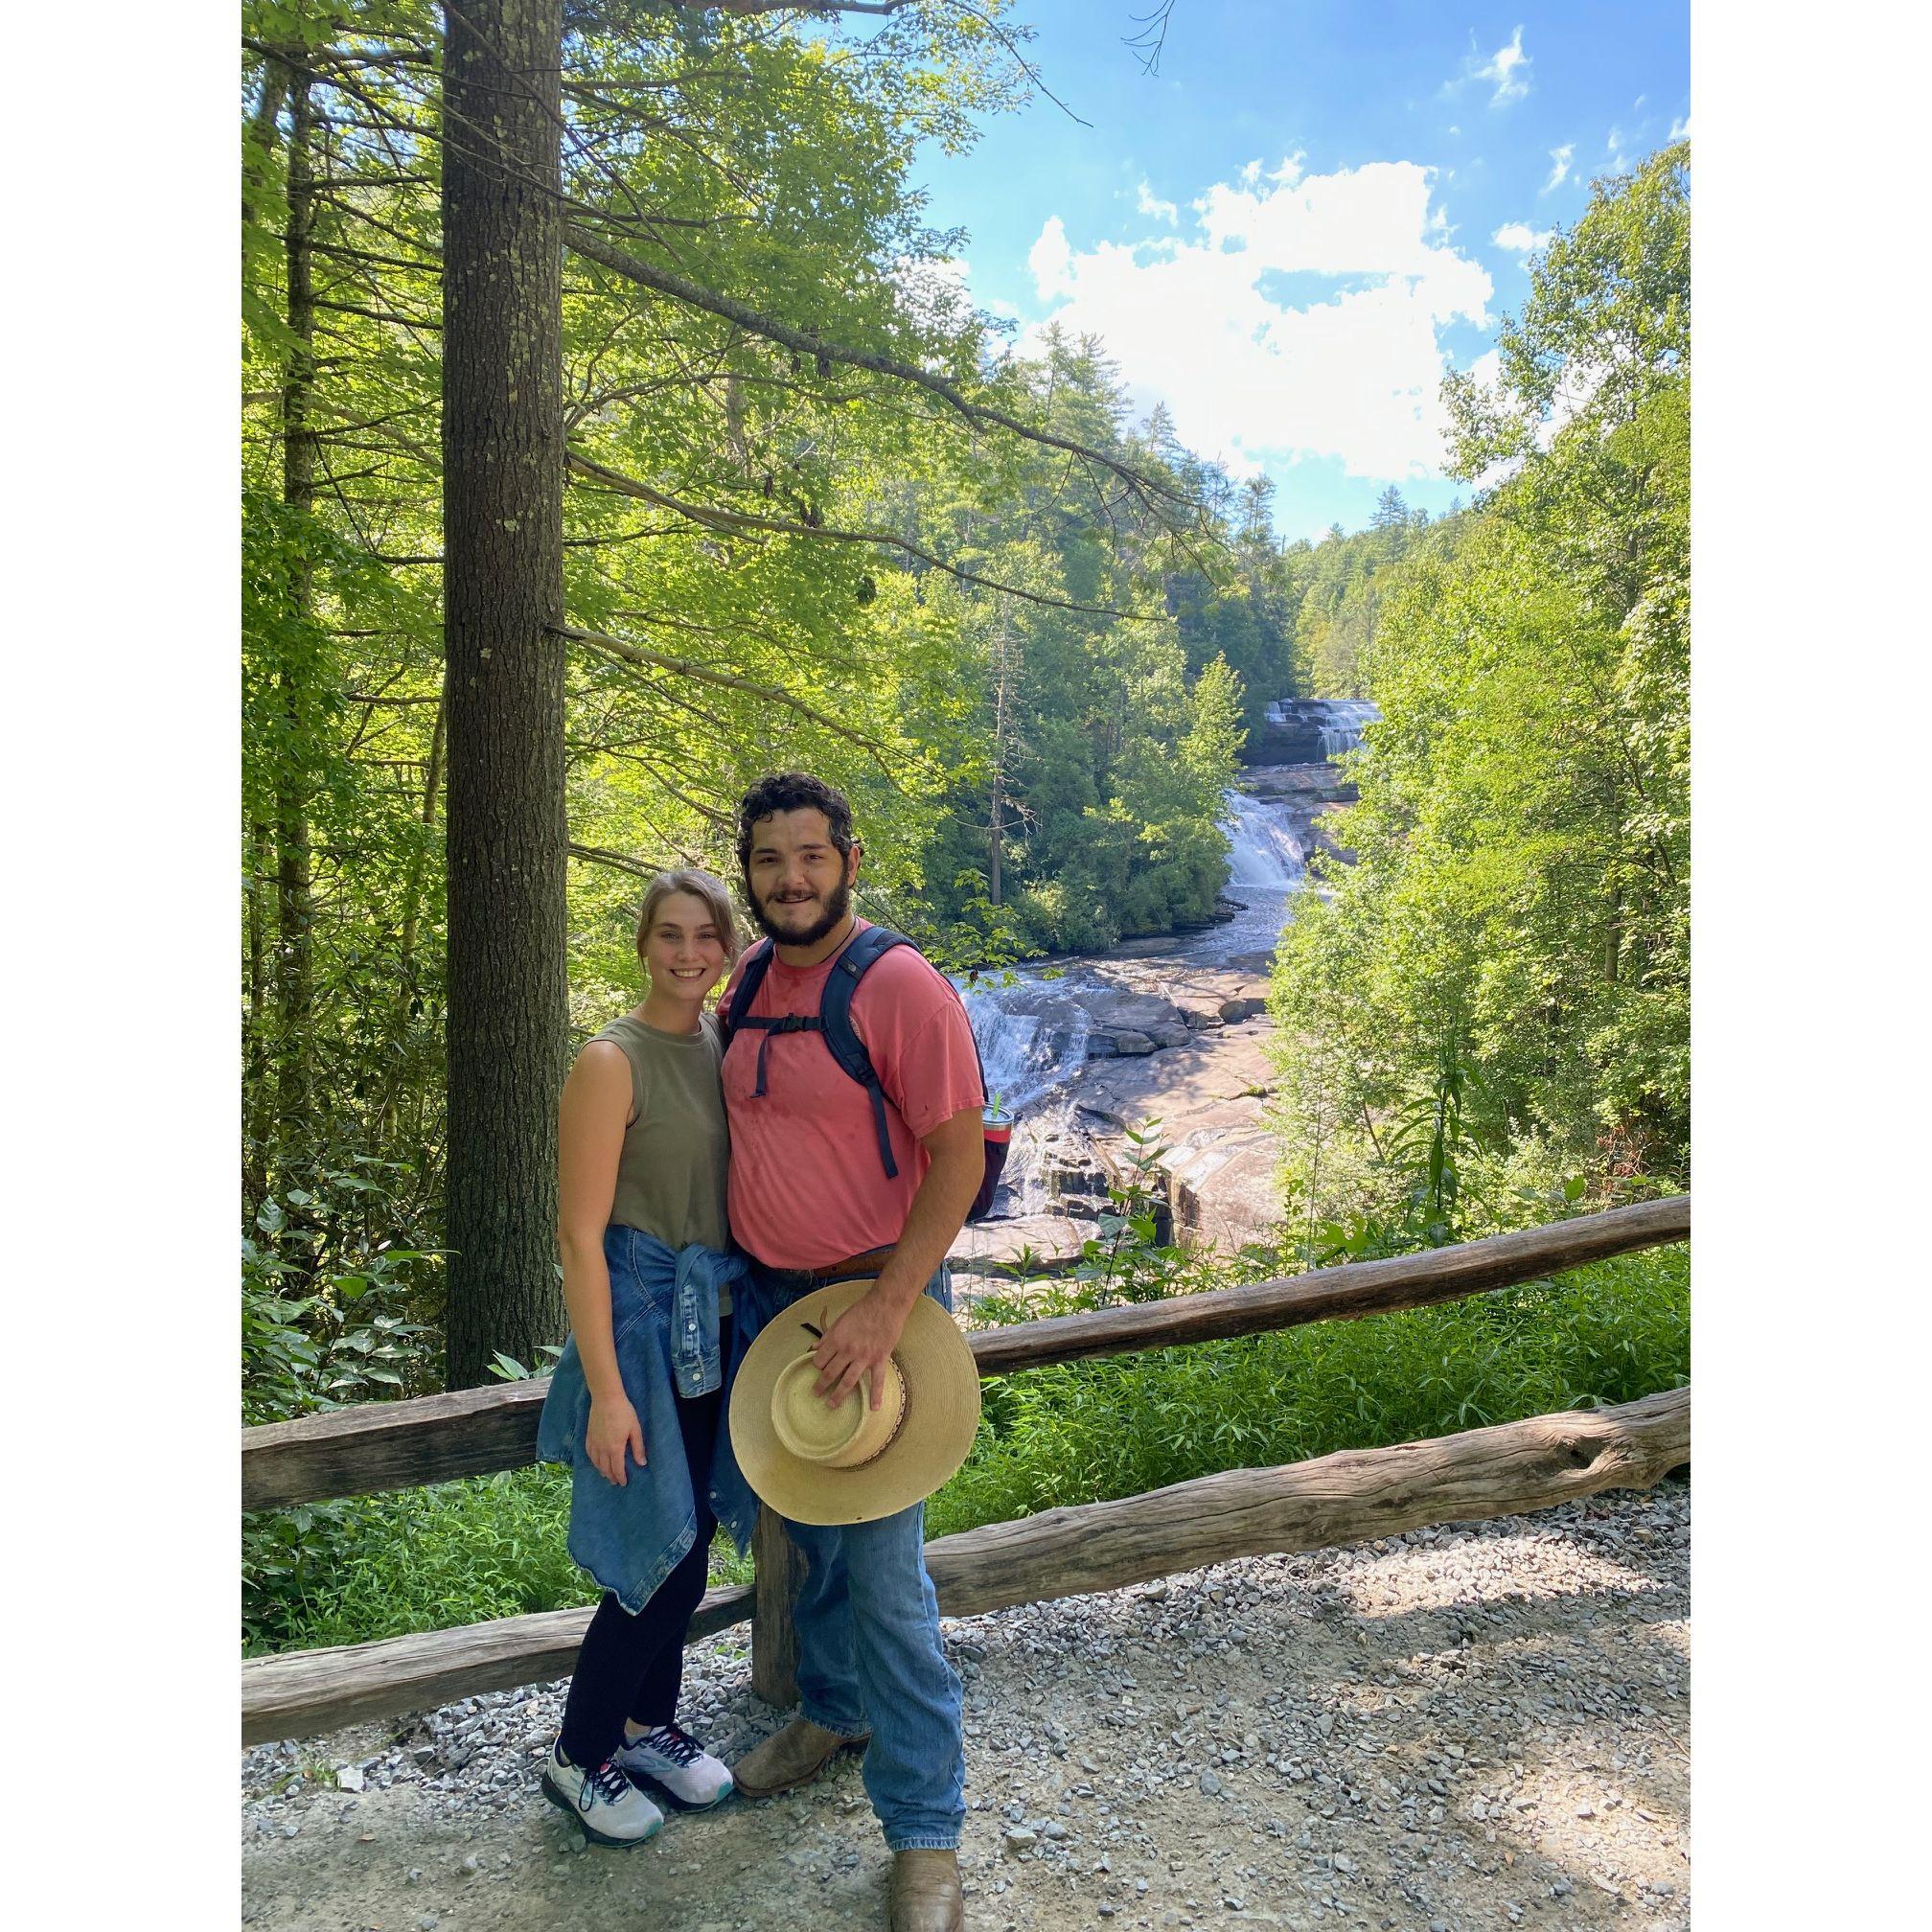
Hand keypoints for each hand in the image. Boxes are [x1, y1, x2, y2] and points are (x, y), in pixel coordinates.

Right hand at [586, 1392, 644, 1485]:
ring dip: (601, 1471)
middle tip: (615, 1482)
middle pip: (606, 1468)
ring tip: (606, 1475)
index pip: (617, 1469)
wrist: (606, 1398)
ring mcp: (594, 1443)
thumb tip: (641, 1464)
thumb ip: (638, 1447)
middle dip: (611, 1476)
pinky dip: (593, 1461)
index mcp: (615, 1448)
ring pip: (596, 1462)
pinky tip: (595, 1461)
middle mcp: (602, 1449)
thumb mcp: (635, 1429)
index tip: (623, 1483)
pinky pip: (589, 1453)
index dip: (621, 1478)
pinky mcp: (588, 1436)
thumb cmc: (624, 1412)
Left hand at [812, 1286, 910, 1410]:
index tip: (817, 1370)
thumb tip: (813, 1347)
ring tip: (831, 1405)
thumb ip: (826, 1337)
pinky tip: (874, 1408)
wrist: (885, 1305)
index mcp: (836, 1340)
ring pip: (848, 1381)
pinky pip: (877, 1380)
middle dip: (821, 1385)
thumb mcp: (840, 1320)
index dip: (816, 1366)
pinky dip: (876, 1395)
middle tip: (816, 1394)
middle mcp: (848, 1351)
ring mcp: (864, 1357)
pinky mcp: (879, 1359)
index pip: (820, 1359)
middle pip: (830, 1373)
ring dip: (838, 1395)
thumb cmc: (862, 1310)